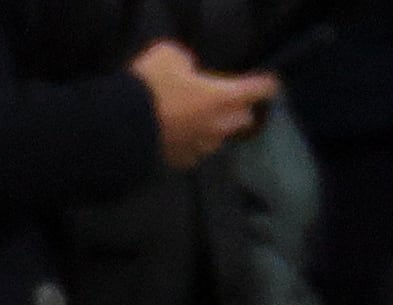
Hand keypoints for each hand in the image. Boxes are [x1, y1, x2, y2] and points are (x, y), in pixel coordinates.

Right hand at [128, 40, 279, 169]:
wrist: (123, 125)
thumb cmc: (150, 85)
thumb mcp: (169, 56)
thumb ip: (187, 63)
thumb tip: (188, 71)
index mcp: (223, 97)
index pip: (258, 90)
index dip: (266, 85)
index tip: (270, 84)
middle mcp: (220, 126)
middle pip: (244, 118)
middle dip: (240, 109)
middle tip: (227, 100)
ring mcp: (204, 147)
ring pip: (221, 137)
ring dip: (215, 127)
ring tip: (197, 118)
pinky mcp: (186, 161)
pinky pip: (197, 150)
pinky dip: (192, 142)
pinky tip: (177, 134)